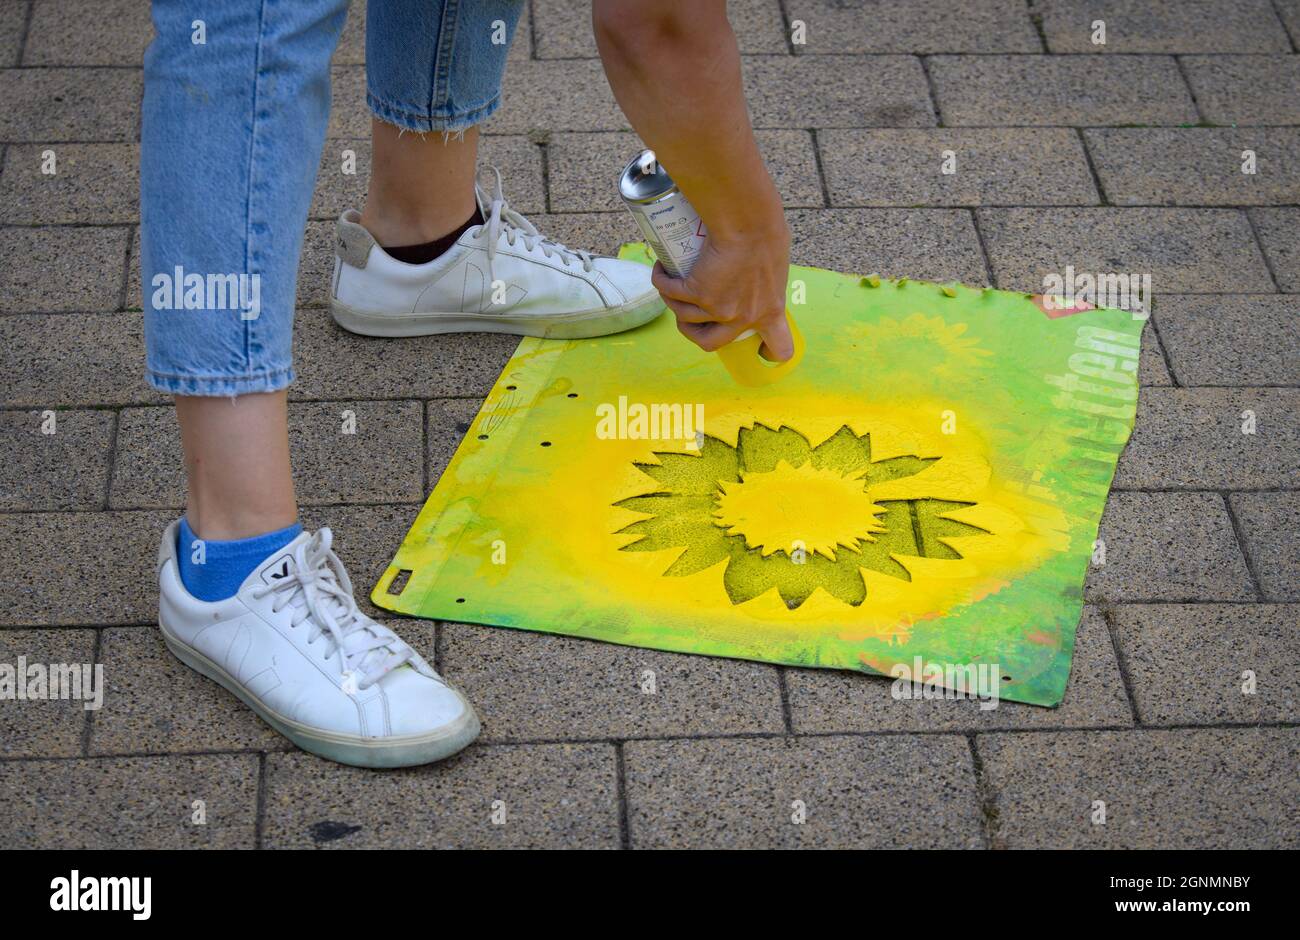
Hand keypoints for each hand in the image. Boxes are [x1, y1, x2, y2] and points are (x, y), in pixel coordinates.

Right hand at [651, 222, 794, 360]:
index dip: (769, 353)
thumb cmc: (765, 232)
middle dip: (694, 333)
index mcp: (771, 311)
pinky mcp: (697, 293)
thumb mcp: (776, 265)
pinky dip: (663, 281)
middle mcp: (743, 317)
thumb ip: (766, 280)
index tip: (761, 348)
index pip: (779, 349)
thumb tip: (754, 277)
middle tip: (692, 316)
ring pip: (684, 317)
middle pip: (710, 344)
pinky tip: (662, 271)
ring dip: (674, 303)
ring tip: (674, 284)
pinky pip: (670, 292)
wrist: (747, 223)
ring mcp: (718, 309)